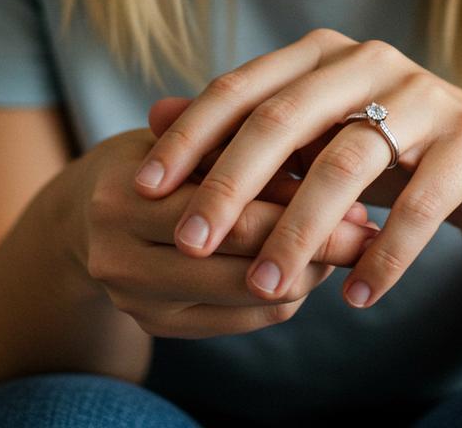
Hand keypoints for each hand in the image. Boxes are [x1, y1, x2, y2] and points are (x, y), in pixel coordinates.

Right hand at [65, 121, 379, 338]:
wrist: (91, 209)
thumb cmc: (159, 152)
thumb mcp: (193, 133)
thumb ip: (246, 138)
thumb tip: (331, 153)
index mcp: (124, 196)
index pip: (229, 204)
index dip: (300, 198)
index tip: (358, 186)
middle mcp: (119, 258)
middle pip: (240, 258)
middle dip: (316, 245)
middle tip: (369, 229)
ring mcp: (134, 301)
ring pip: (247, 297)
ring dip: (309, 273)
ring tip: (352, 246)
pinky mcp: (155, 329)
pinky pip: (241, 321)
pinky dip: (286, 294)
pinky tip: (313, 266)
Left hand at [133, 29, 461, 310]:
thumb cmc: (388, 152)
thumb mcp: (312, 137)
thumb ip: (241, 126)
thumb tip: (151, 115)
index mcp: (323, 54)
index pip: (242, 88)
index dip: (190, 136)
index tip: (143, 189)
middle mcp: (372, 61)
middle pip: (284, 118)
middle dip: (230, 184)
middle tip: (188, 245)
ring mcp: (426, 95)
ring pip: (347, 162)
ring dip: (301, 231)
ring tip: (268, 289)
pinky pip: (422, 202)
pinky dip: (386, 254)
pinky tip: (356, 299)